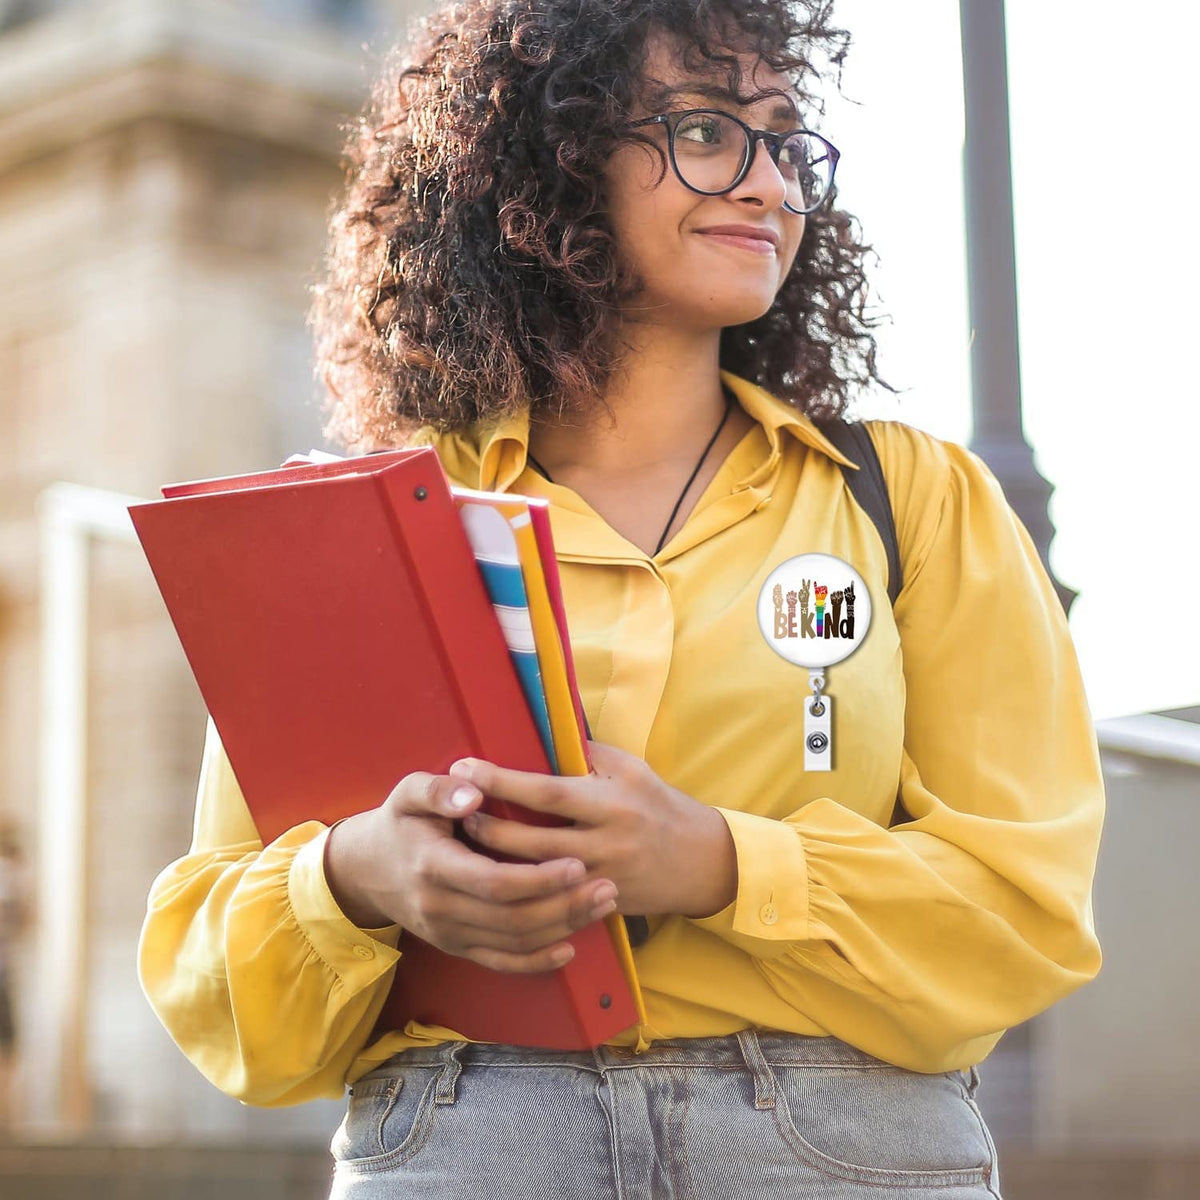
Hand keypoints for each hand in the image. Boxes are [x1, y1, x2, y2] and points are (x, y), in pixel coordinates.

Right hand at [323, 769, 622, 973]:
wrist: (366, 869)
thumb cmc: (400, 822)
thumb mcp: (409, 793)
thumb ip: (439, 789)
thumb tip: (474, 792)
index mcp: (433, 866)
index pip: (494, 882)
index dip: (539, 879)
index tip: (577, 864)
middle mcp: (440, 908)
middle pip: (512, 918)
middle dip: (564, 906)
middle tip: (608, 887)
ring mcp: (448, 933)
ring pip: (513, 942)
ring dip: (562, 928)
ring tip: (602, 905)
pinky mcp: (456, 947)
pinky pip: (500, 963)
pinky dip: (537, 961)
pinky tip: (570, 947)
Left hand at [449, 740, 736, 918]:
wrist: (701, 862)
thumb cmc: (660, 805)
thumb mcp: (631, 768)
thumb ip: (587, 754)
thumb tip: (541, 733)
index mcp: (610, 802)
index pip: (547, 792)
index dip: (503, 781)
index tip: (466, 767)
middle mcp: (605, 842)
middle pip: (532, 841)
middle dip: (487, 826)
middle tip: (454, 811)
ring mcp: (601, 879)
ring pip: (535, 877)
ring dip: (495, 861)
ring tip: (464, 843)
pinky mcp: (599, 905)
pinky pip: (551, 903)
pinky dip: (519, 891)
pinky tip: (492, 881)